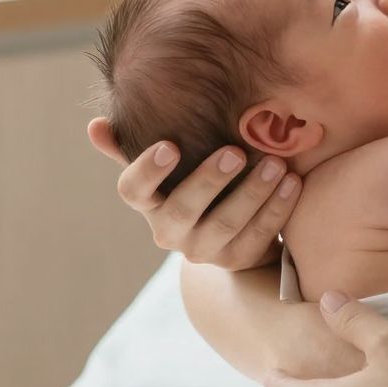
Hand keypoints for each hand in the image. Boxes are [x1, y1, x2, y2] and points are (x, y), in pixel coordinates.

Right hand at [87, 117, 300, 270]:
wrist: (231, 234)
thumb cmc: (195, 184)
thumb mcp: (168, 167)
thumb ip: (135, 146)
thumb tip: (94, 126)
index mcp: (149, 204)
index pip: (133, 191)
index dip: (148, 171)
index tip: (169, 144)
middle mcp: (169, 231)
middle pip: (184, 209)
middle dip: (210, 180)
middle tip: (236, 151)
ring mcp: (204, 250)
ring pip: (227, 224)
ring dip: (253, 192)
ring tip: (276, 164)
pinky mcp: (238, 260)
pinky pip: (259, 236)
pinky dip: (277, 208)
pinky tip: (293, 182)